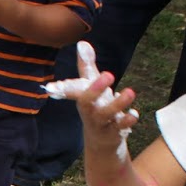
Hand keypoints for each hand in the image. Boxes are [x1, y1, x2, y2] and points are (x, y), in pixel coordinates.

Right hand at [45, 42, 138, 157]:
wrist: (102, 142)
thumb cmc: (95, 108)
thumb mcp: (90, 86)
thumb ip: (87, 66)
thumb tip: (82, 43)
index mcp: (82, 98)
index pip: (71, 91)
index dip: (61, 88)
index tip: (50, 89)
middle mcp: (89, 111)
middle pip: (87, 102)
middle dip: (95, 89)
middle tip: (108, 74)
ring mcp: (101, 123)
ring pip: (106, 114)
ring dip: (118, 104)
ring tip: (130, 92)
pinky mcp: (113, 133)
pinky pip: (121, 127)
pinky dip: (128, 120)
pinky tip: (134, 113)